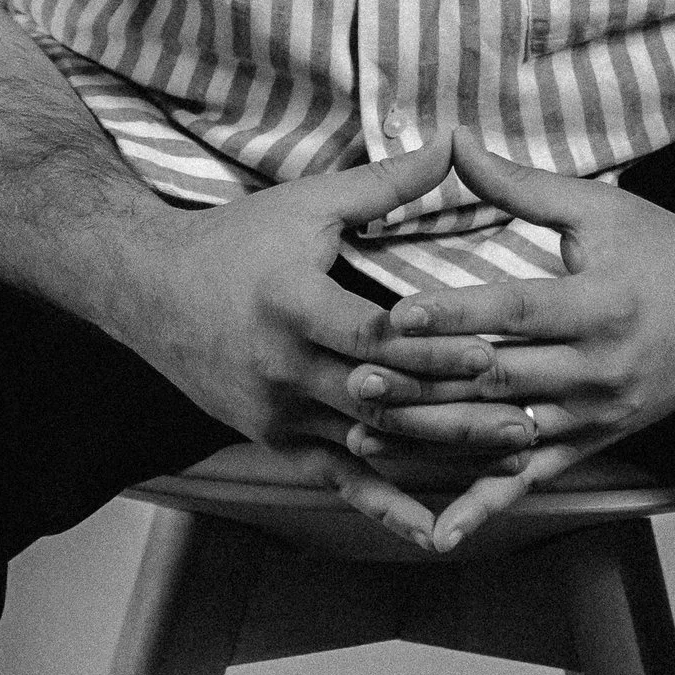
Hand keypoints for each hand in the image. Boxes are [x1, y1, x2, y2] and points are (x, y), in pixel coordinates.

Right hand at [128, 133, 536, 547]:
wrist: (146, 289)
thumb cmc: (236, 238)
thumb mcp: (308, 204)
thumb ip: (384, 184)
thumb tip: (451, 143)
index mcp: (292, 303)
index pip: (371, 337)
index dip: (430, 350)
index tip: (491, 357)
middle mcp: (282, 367)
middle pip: (381, 401)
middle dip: (456, 415)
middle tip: (528, 423)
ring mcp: (277, 412)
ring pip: (370, 445)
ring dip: (440, 458)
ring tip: (508, 465)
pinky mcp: (274, 439)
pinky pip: (339, 480)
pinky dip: (387, 506)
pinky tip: (436, 531)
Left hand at [339, 124, 674, 550]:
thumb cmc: (665, 248)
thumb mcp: (597, 209)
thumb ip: (520, 185)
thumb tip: (454, 143)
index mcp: (598, 304)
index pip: (513, 312)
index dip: (452, 316)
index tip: (394, 316)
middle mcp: (598, 368)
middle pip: (497, 380)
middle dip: (422, 383)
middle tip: (355, 381)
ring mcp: (596, 414)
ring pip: (502, 433)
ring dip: (432, 441)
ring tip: (365, 437)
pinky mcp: (595, 442)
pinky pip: (532, 478)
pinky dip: (484, 504)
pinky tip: (439, 531)